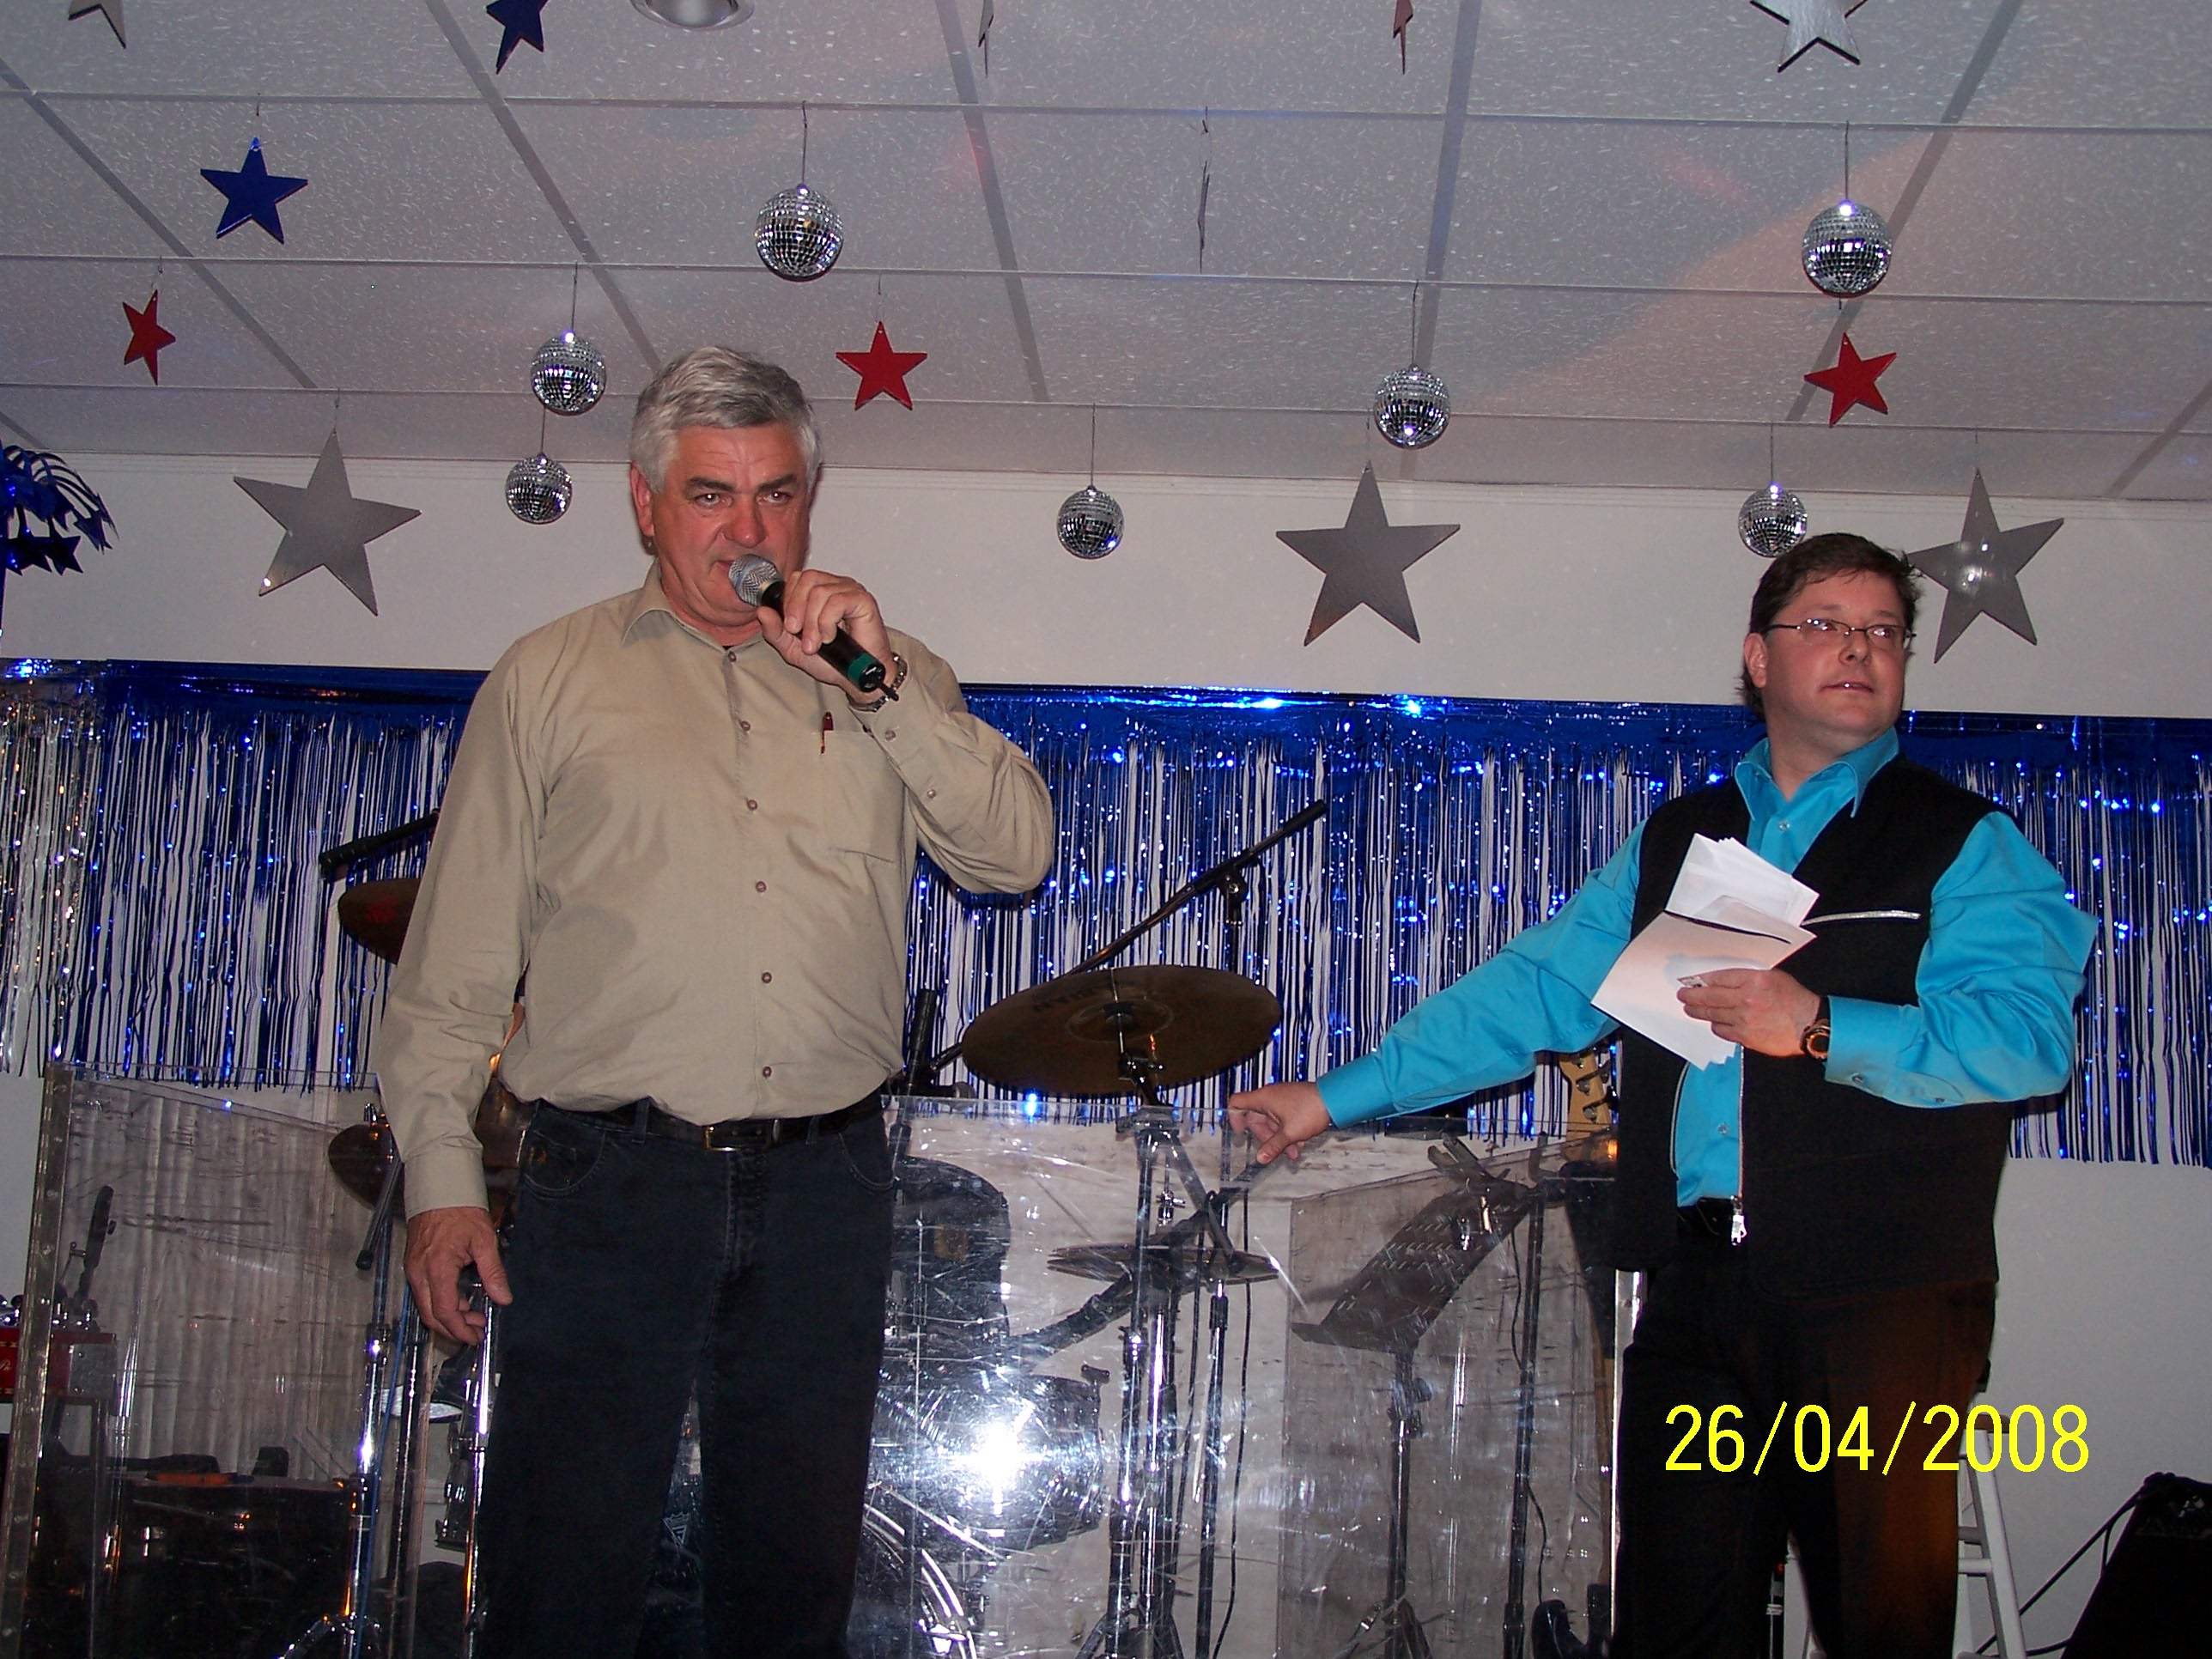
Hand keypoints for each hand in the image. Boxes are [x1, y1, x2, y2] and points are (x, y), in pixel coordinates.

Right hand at [404, 1205, 511, 1345]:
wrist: (438, 1189)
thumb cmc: (460, 1210)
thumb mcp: (484, 1240)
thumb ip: (493, 1272)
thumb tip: (503, 1298)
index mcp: (436, 1268)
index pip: (444, 1311)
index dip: (460, 1328)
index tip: (476, 1336)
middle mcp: (418, 1273)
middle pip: (430, 1316)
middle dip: (453, 1329)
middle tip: (476, 1332)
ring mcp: (412, 1269)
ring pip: (424, 1307)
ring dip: (447, 1318)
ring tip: (472, 1318)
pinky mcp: (412, 1265)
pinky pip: (423, 1294)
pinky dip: (440, 1304)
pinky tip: (460, 1301)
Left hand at [753, 568, 894, 702]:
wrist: (856, 678)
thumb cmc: (833, 662)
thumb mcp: (793, 649)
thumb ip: (776, 631)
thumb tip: (762, 611)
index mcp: (819, 592)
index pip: (797, 578)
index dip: (789, 599)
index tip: (789, 626)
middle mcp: (835, 587)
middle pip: (807, 579)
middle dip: (796, 608)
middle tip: (797, 632)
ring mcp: (850, 591)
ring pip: (820, 592)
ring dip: (812, 622)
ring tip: (816, 643)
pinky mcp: (863, 601)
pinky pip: (837, 601)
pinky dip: (827, 622)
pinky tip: (830, 637)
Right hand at [1225, 1081, 1331, 1164]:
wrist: (1334, 1099)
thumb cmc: (1310, 1109)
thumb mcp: (1289, 1133)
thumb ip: (1273, 1147)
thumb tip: (1261, 1158)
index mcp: (1263, 1099)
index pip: (1236, 1102)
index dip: (1234, 1118)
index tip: (1241, 1133)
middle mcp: (1270, 1097)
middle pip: (1256, 1118)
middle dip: (1266, 1137)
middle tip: (1275, 1150)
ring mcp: (1281, 1099)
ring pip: (1272, 1122)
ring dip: (1280, 1138)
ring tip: (1293, 1151)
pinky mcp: (1292, 1103)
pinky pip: (1283, 1119)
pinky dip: (1288, 1132)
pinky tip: (1299, 1144)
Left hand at [1675, 969, 1822, 1058]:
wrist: (1809, 1025)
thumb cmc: (1795, 1000)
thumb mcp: (1773, 977)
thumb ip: (1748, 977)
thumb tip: (1723, 981)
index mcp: (1754, 980)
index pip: (1719, 978)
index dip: (1702, 980)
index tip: (1693, 981)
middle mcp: (1746, 999)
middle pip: (1709, 996)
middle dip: (1691, 996)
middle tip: (1683, 995)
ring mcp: (1744, 1019)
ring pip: (1712, 1014)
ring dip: (1698, 1011)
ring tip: (1690, 1009)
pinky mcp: (1745, 1036)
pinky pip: (1722, 1030)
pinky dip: (1716, 1025)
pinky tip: (1714, 1022)